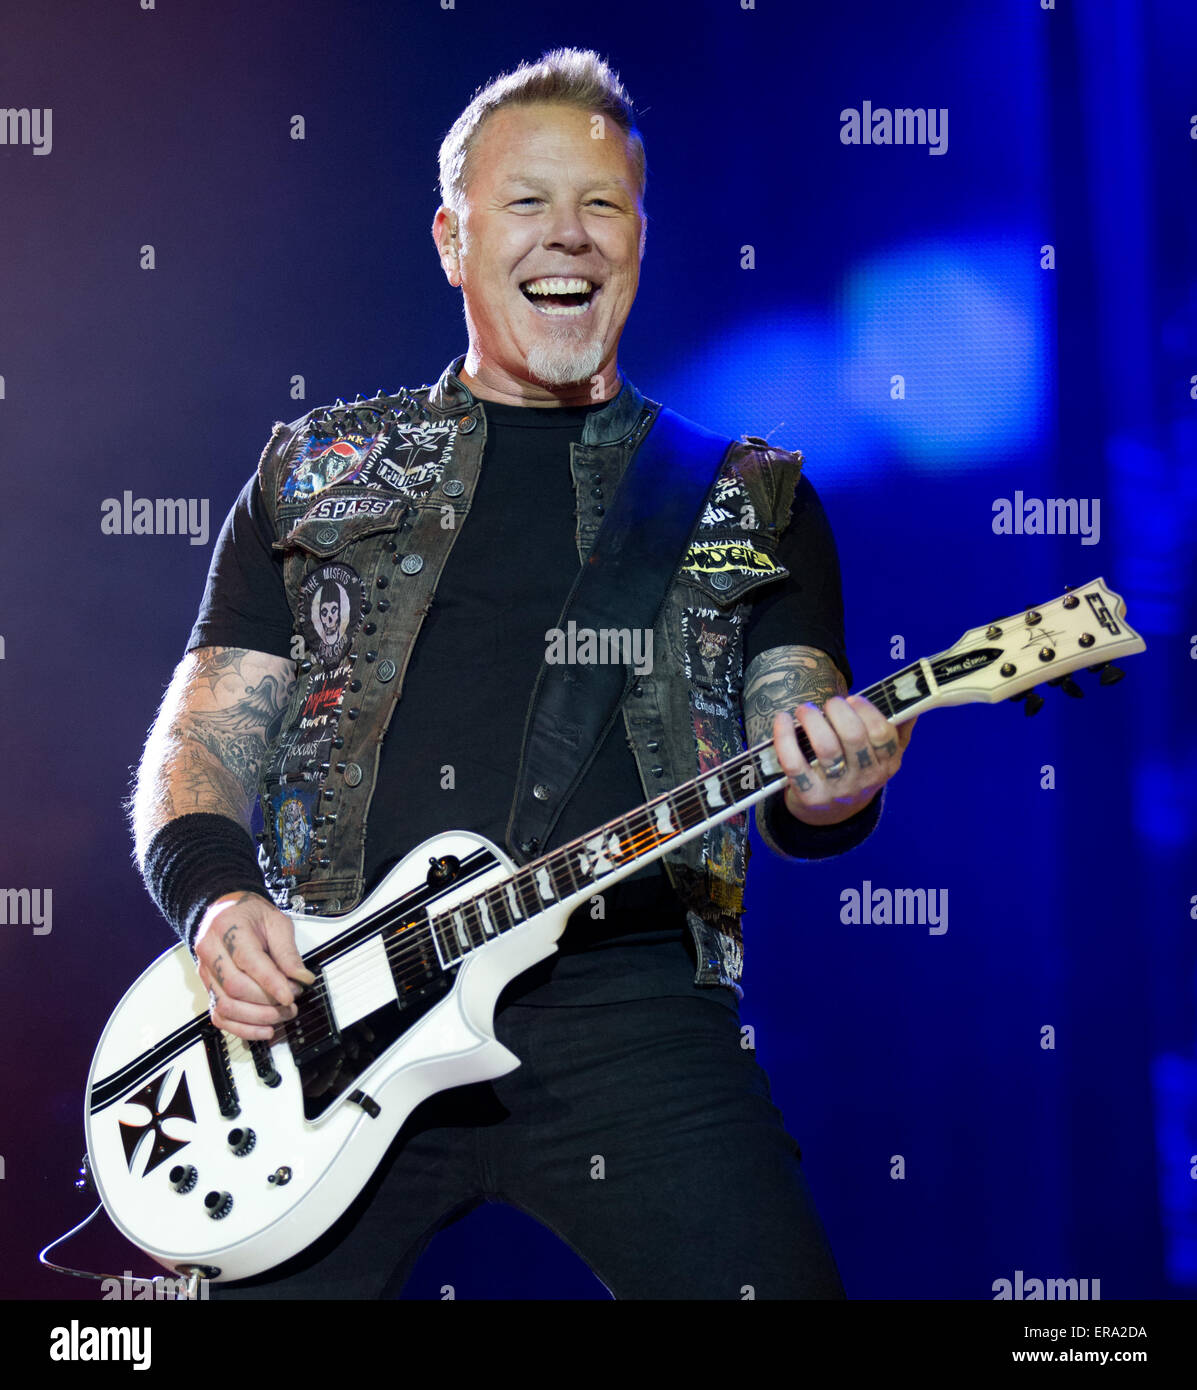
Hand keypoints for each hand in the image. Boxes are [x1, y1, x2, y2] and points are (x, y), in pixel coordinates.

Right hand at [193, 891, 315, 1040]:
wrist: (225, 913)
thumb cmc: (250, 915)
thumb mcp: (276, 922)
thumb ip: (287, 951)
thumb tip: (302, 978)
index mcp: (228, 929)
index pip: (248, 961)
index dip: (271, 982)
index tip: (291, 995)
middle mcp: (211, 952)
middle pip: (235, 987)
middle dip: (267, 1002)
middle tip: (292, 1003)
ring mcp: (206, 973)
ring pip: (226, 1006)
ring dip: (257, 1018)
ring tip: (282, 1015)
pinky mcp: (208, 989)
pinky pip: (219, 1016)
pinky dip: (242, 1029)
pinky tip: (264, 1030)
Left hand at [771, 695, 915, 827]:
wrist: (832, 814)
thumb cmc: (858, 770)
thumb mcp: (884, 756)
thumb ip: (898, 729)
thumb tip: (910, 702)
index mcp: (886, 765)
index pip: (883, 734)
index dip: (866, 711)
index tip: (852, 699)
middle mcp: (864, 778)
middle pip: (853, 737)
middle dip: (838, 711)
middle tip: (828, 704)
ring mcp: (836, 789)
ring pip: (825, 748)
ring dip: (812, 720)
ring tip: (805, 710)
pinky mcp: (809, 796)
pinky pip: (794, 764)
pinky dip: (785, 738)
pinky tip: (783, 720)